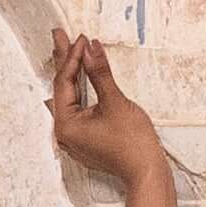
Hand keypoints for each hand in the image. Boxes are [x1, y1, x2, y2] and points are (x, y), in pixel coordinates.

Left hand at [44, 27, 166, 188]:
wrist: (146, 172)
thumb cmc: (132, 143)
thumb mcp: (116, 102)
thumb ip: (100, 74)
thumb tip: (92, 49)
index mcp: (66, 125)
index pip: (64, 83)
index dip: (73, 58)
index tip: (82, 39)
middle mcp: (65, 131)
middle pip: (62, 88)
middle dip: (64, 60)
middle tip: (59, 34)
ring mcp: (74, 136)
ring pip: (69, 96)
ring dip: (71, 72)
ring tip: (68, 49)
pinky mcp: (85, 137)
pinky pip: (77, 106)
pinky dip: (79, 88)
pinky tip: (80, 75)